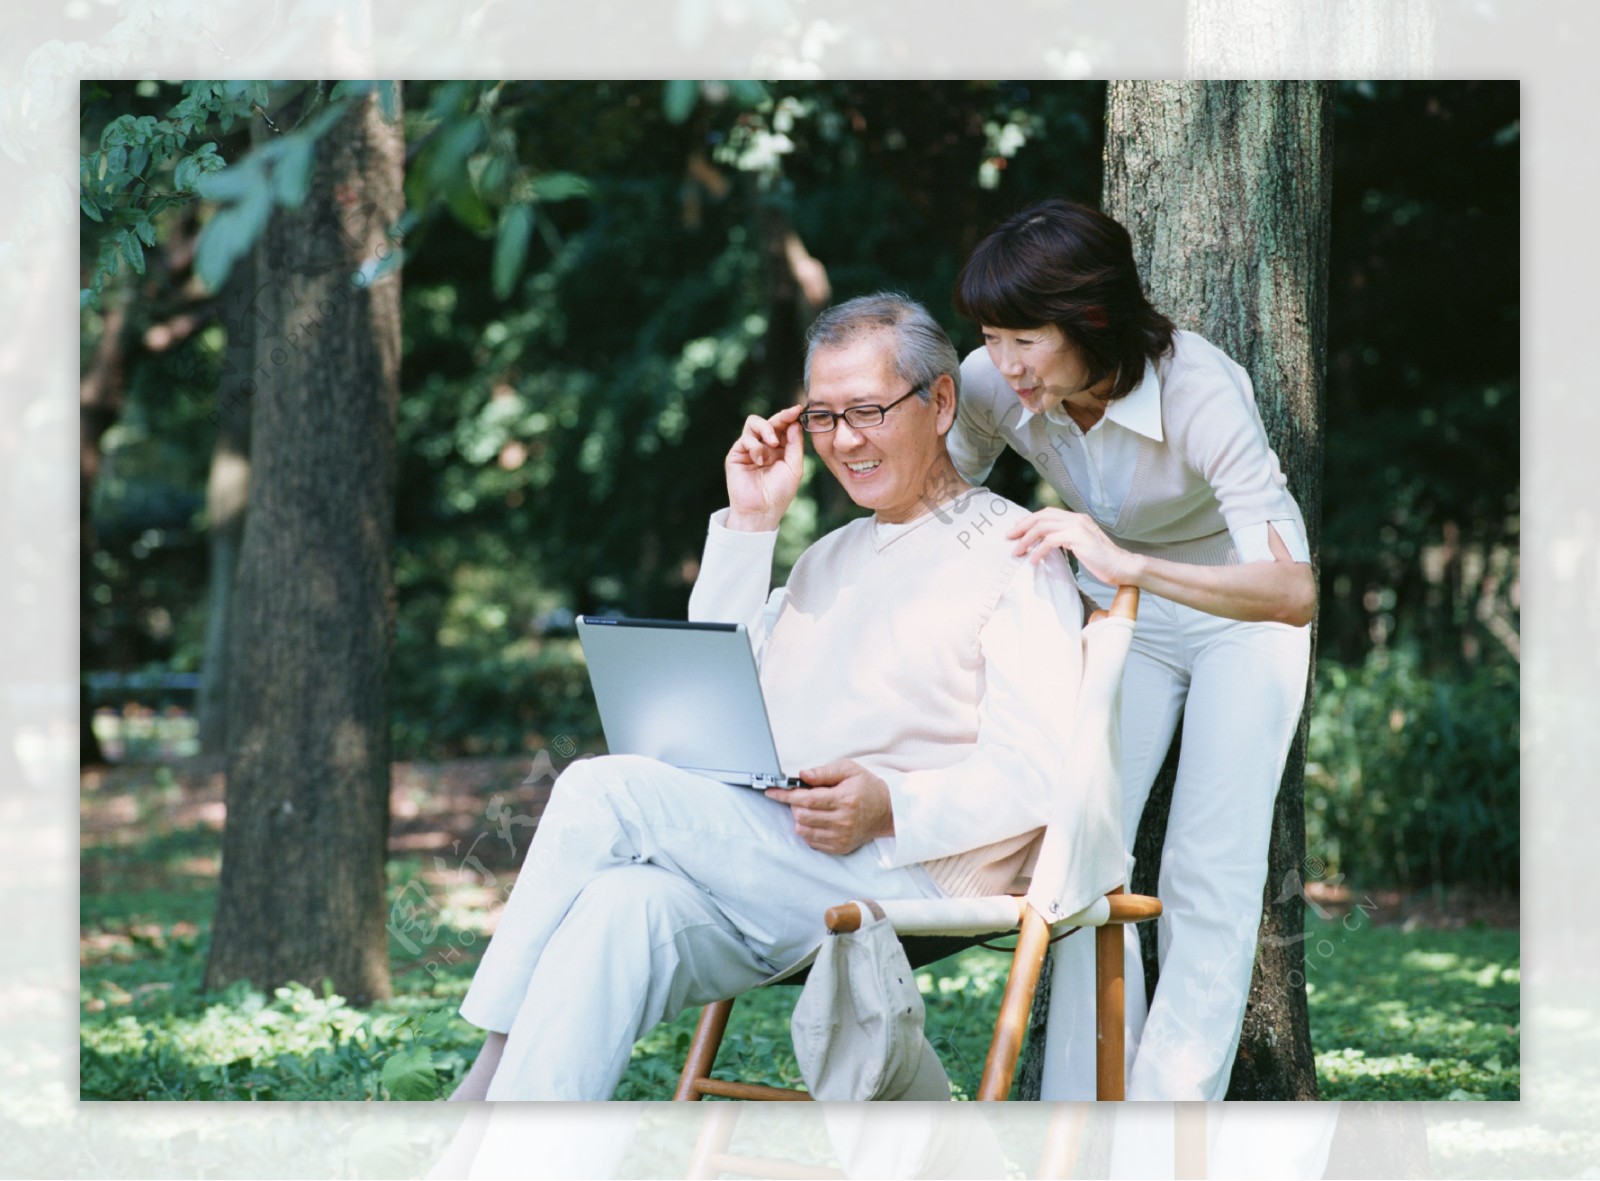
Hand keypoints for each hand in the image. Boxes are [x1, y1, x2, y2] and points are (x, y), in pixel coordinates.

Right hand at [725, 405, 803, 530]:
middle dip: (781, 417)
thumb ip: (795, 445)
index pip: (784, 427)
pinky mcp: (737, 454)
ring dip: (766, 429)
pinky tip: (760, 460)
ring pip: (754, 423)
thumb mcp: (794, 467)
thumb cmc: (779, 493)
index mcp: (781, 450)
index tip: (799, 409)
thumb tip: (794, 423)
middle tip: (789, 415)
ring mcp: (750, 449)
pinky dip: (755, 445)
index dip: (791, 417)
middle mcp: (765, 447)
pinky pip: (745, 438)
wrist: (761, 511)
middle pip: (770, 421)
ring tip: (773, 444)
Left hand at [765, 759, 892, 855]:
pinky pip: (811, 842)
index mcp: (844, 799)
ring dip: (800, 818)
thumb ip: (824, 772)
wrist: (887, 811)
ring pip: (804, 831)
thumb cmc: (866, 787)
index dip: (785, 795)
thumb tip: (802, 775)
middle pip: (802, 816)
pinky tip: (818, 821)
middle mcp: (843, 821)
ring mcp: (841, 837)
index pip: (806, 799)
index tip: (772, 792)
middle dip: (794, 805)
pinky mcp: (840, 847)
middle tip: (800, 797)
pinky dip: (808, 830)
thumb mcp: (849, 770)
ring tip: (810, 809)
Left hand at [1006, 507, 1141, 586]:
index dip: (1028, 521)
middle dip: (1022, 526)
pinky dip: (1038, 550)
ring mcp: (1078, 527)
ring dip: (1026, 540)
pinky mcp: (1079, 538)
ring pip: (1043, 527)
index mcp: (1076, 519)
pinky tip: (1033, 560)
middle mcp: (1076, 519)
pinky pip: (1051, 541)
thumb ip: (1065, 540)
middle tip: (1009, 538)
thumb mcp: (1080, 546)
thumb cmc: (1102, 561)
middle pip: (1041, 516)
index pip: (1046, 513)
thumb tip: (1043, 545)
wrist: (1123, 568)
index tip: (1015, 531)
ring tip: (1016, 552)